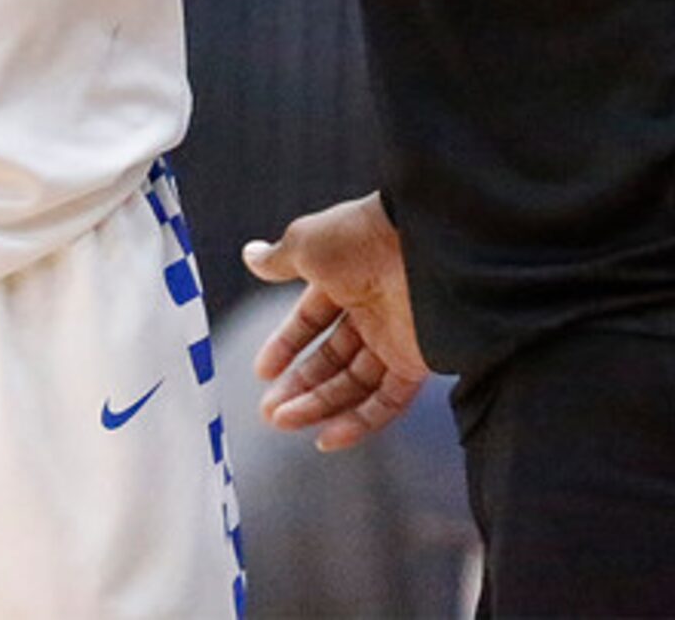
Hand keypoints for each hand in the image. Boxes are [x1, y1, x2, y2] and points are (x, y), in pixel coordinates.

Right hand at [243, 192, 431, 451]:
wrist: (423, 242)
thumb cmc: (361, 235)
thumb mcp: (307, 243)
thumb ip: (279, 259)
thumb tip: (251, 257)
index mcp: (346, 279)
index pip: (311, 321)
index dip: (286, 346)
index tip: (262, 372)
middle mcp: (372, 312)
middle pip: (331, 360)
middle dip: (298, 386)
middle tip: (269, 412)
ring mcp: (396, 339)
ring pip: (353, 385)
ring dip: (318, 406)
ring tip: (284, 422)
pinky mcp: (419, 363)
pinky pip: (387, 403)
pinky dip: (359, 424)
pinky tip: (327, 438)